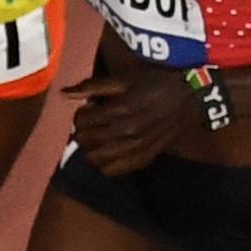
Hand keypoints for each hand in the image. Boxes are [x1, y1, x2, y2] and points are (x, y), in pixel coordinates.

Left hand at [72, 55, 205, 175]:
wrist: (187, 98)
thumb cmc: (154, 84)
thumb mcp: (123, 79)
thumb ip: (92, 86)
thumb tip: (63, 93)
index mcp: (120, 110)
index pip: (82, 121)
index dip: (80, 115)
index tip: (89, 110)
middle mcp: (126, 132)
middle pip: (86, 141)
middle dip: (82, 131)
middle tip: (91, 125)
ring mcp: (135, 148)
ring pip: (95, 159)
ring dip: (90, 149)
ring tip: (98, 139)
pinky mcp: (143, 159)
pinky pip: (113, 171)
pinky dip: (105, 164)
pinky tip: (109, 152)